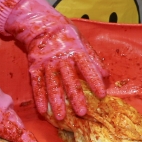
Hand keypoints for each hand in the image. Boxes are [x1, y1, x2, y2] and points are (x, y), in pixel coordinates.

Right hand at [4, 0, 107, 119]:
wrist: (42, 24)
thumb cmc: (66, 34)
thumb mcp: (83, 41)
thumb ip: (93, 59)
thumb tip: (106, 75)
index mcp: (76, 51)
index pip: (88, 68)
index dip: (94, 81)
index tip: (102, 95)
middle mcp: (61, 58)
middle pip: (69, 80)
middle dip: (76, 97)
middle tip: (82, 113)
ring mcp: (47, 64)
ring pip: (52, 85)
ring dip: (56, 102)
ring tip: (61, 117)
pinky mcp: (35, 67)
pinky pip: (37, 85)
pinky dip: (39, 98)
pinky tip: (42, 111)